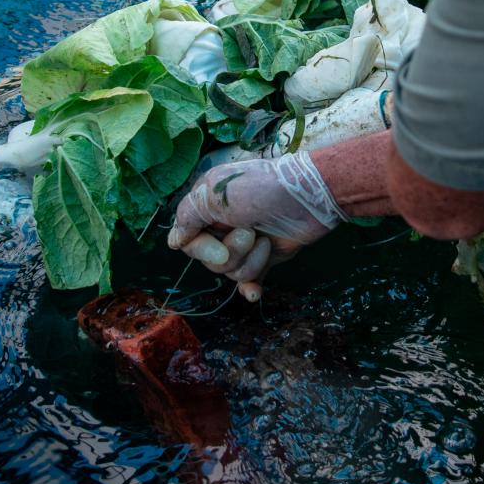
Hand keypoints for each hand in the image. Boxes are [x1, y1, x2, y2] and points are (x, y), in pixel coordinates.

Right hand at [167, 154, 343, 299]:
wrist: (310, 196)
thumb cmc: (262, 189)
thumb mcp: (216, 194)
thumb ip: (188, 216)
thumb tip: (173, 242)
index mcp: (208, 207)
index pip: (187, 241)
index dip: (201, 250)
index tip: (220, 249)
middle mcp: (223, 226)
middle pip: (210, 260)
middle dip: (232, 253)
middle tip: (251, 233)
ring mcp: (246, 243)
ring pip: (231, 271)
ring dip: (250, 262)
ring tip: (266, 242)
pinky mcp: (266, 256)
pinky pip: (250, 279)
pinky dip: (251, 286)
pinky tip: (254, 293)